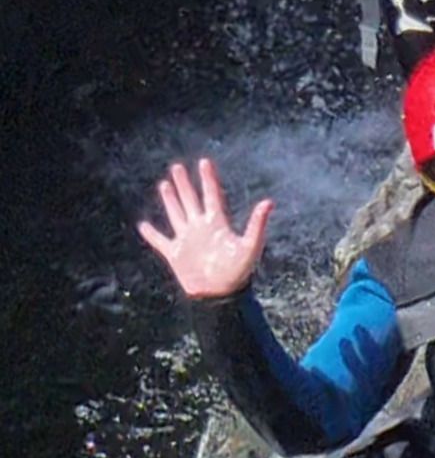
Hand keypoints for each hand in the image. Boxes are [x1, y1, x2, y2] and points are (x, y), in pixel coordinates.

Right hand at [137, 158, 272, 301]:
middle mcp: (201, 227)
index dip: (208, 179)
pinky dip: (151, 234)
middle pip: (190, 200)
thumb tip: (269, 202)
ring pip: (176, 214)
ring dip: (170, 200)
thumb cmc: (239, 272)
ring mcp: (187, 239)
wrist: (221, 295)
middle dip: (184, 184)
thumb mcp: (251, 245)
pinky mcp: (175, 254)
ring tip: (164, 184)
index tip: (204, 162)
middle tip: (177, 167)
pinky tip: (143, 225)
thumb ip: (258, 224)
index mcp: (217, 223)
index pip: (211, 195)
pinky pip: (160, 241)